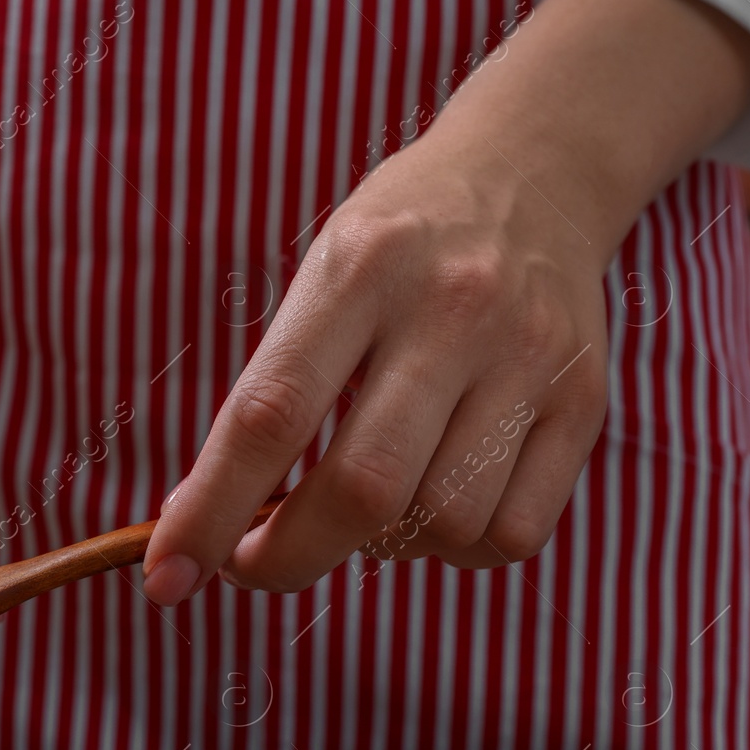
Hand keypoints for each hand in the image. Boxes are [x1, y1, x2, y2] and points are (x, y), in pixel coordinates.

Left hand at [142, 0, 749, 600]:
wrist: (537, 173)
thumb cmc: (397, 245)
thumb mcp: (319, 275)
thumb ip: (270, 389)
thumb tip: (203, 521)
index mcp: (360, 269)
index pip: (271, 414)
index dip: (211, 510)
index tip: (167, 576)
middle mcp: (453, 311)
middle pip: (363, 487)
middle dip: (288, 556)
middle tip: (252, 561)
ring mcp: (528, 360)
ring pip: (441, 522)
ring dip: (377, 547)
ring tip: (362, 506)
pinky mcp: (582, 405)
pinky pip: (510, 536)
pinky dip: (453, 550)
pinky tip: (432, 506)